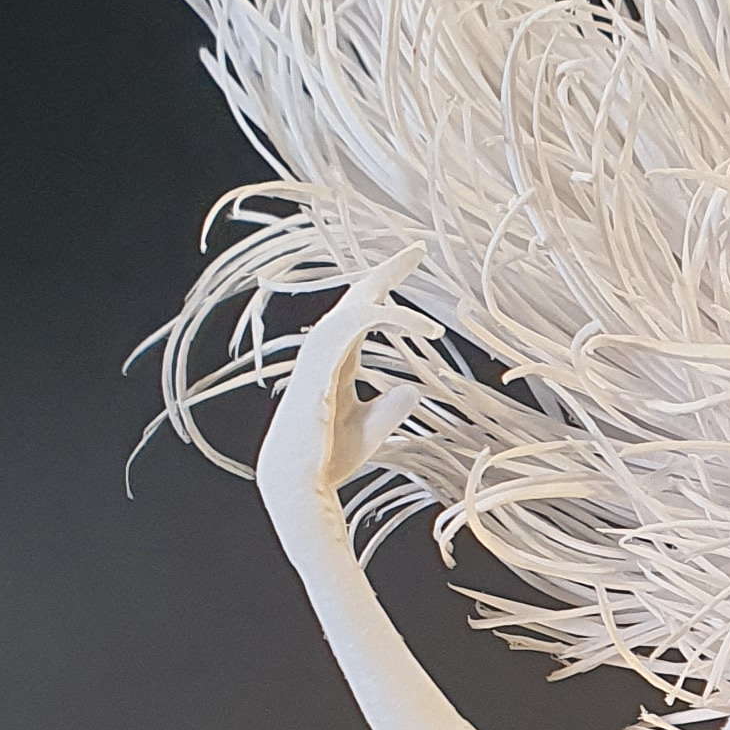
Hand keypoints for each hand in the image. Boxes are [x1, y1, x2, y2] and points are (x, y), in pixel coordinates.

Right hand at [255, 266, 423, 535]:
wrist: (301, 481)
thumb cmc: (329, 458)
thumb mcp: (371, 429)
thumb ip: (391, 407)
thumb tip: (413, 388)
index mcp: (336, 359)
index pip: (362, 313)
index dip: (384, 289)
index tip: (410, 269)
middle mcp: (326, 348)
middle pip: (358, 296)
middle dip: (386, 271)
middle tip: (417, 248)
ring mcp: (320, 351)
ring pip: (358, 305)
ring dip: (393, 298)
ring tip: (429, 313)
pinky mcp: (322, 359)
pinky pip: (359, 321)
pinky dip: (393, 318)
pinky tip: (425, 329)